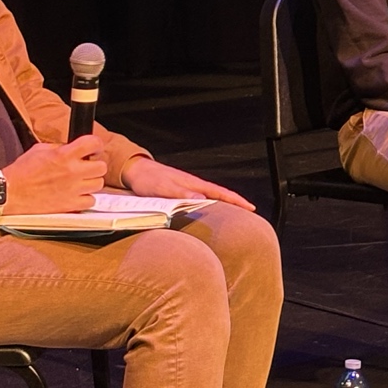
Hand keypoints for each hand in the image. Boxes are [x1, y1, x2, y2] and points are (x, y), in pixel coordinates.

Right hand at [1, 135, 107, 213]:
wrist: (10, 193)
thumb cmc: (21, 172)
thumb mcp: (40, 150)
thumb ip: (60, 148)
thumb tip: (72, 148)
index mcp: (64, 155)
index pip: (93, 143)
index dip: (96, 145)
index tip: (94, 149)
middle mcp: (72, 172)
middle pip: (101, 167)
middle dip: (95, 166)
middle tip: (86, 167)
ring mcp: (73, 189)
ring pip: (99, 184)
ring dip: (91, 182)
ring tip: (80, 182)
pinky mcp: (70, 205)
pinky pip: (90, 201)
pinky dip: (86, 199)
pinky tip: (77, 195)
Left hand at [121, 156, 248, 208]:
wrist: (136, 171)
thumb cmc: (148, 179)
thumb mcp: (163, 187)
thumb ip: (181, 193)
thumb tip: (202, 198)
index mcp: (193, 184)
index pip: (220, 192)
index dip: (236, 200)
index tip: (251, 207)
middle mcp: (193, 185)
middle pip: (220, 194)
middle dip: (235, 203)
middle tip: (249, 214)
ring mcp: (188, 188)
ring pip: (211, 197)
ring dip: (223, 205)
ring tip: (234, 215)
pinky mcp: (181, 192)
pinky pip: (201, 200)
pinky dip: (210, 205)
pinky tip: (209, 212)